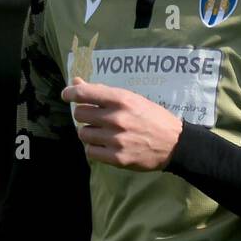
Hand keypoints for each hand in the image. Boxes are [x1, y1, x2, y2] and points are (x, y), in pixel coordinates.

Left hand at [62, 78, 182, 170]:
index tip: (66, 95)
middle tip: (96, 118)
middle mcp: (117, 118)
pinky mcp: (117, 158)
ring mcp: (116, 139)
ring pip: (83, 134)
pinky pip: (90, 152)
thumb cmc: (152, 117)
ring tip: (102, 133)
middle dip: (84, 115)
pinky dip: (94, 148)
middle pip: (80, 114)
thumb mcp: (131, 99)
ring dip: (89, 133)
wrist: (174, 143)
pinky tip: (104, 145)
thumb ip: (103, 92)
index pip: (84, 93)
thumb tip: (76, 82)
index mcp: (121, 100)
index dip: (70, 93)